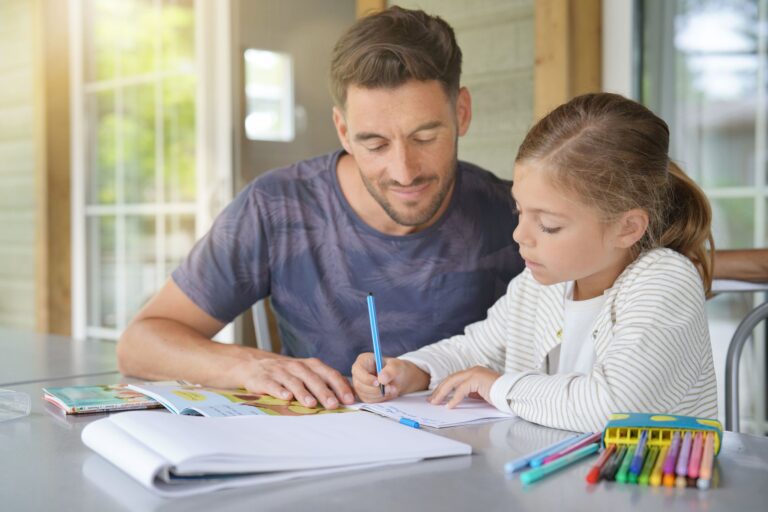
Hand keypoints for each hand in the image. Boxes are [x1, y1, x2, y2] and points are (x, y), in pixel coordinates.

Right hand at [234, 355, 354, 409]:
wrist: (254, 364)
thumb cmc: (288, 373)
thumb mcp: (307, 373)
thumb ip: (326, 382)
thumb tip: (350, 396)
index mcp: (311, 365)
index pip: (329, 374)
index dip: (340, 386)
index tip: (348, 399)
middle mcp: (297, 366)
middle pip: (313, 378)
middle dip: (324, 392)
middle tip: (333, 404)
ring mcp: (280, 372)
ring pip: (294, 382)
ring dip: (303, 393)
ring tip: (311, 404)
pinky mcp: (264, 379)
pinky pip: (273, 384)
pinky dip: (279, 390)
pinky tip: (286, 398)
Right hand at [351, 353, 429, 402]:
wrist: (400, 379)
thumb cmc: (397, 369)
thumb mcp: (397, 366)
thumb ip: (390, 371)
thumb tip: (381, 379)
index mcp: (363, 361)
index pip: (358, 370)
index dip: (366, 378)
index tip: (378, 383)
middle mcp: (359, 373)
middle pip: (359, 385)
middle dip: (376, 389)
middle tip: (390, 388)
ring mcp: (360, 385)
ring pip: (364, 394)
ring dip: (380, 395)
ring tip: (393, 389)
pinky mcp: (364, 395)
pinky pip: (369, 400)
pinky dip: (380, 399)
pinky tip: (388, 393)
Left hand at [428, 366, 499, 407]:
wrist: (513, 393)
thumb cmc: (501, 395)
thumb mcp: (481, 394)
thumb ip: (471, 393)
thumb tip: (458, 399)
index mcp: (474, 372)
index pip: (454, 379)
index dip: (444, 388)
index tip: (436, 396)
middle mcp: (473, 370)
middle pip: (450, 379)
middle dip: (439, 390)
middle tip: (431, 400)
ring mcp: (475, 373)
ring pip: (453, 382)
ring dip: (442, 393)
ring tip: (435, 402)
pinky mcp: (477, 379)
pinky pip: (461, 390)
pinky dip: (454, 398)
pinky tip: (449, 406)